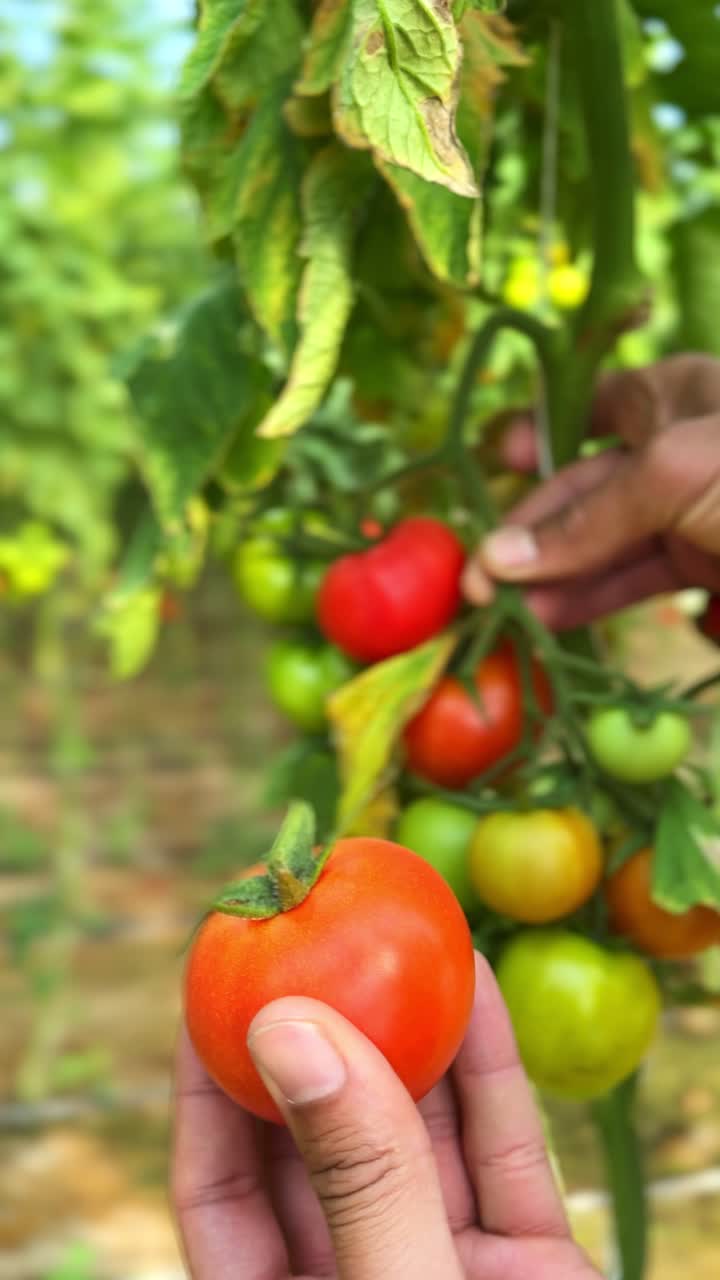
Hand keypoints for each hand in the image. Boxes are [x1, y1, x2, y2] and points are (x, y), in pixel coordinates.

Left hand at [172, 952, 598, 1278]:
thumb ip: (358, 1180)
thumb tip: (287, 1028)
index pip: (219, 1184)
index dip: (208, 1077)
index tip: (208, 979)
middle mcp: (359, 1274)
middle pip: (317, 1137)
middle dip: (315, 1025)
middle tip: (304, 923)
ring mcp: (448, 1264)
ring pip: (416, 1129)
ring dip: (409, 1025)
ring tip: (393, 924)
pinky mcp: (531, 1262)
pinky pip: (506, 1146)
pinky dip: (492, 1063)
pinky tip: (475, 977)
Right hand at [463, 354, 719, 627]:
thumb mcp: (674, 473)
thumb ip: (587, 517)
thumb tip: (498, 559)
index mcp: (671, 396)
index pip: (589, 404)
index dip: (537, 432)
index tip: (496, 463)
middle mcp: (671, 447)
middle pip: (581, 488)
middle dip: (527, 533)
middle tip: (476, 581)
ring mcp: (685, 511)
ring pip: (601, 542)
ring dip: (548, 577)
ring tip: (498, 611)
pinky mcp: (699, 566)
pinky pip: (630, 579)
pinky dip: (587, 599)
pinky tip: (543, 620)